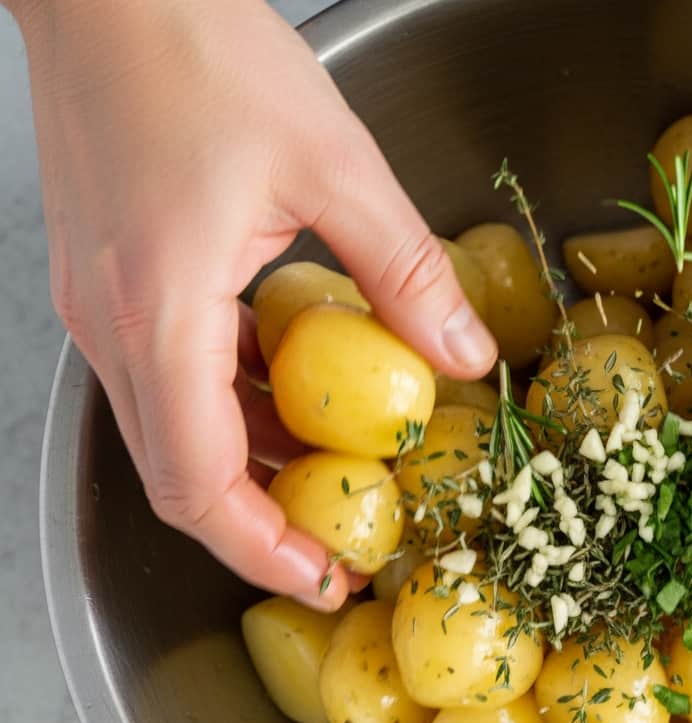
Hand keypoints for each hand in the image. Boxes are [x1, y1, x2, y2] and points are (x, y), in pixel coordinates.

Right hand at [14, 0, 496, 606]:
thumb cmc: (201, 53)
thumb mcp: (335, 166)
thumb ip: (406, 272)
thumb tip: (466, 355)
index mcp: (159, 313)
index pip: (197, 486)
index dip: (262, 550)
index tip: (327, 577)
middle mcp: (114, 326)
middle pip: (179, 479)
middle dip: (261, 529)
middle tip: (342, 549)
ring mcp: (105, 308)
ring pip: (175, 434)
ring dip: (252, 469)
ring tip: (335, 482)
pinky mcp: (116, 283)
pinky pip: (174, 380)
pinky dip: (235, 409)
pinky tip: (298, 398)